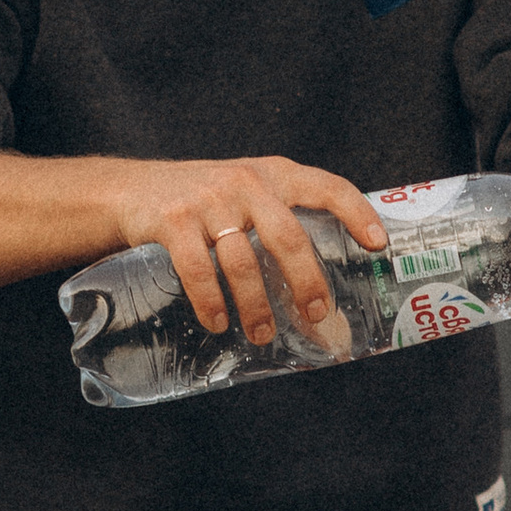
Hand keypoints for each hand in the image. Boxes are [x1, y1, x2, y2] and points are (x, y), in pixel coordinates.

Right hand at [113, 155, 388, 346]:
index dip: (357, 213)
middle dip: (306, 282)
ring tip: (262, 335)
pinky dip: (210, 302)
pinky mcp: (172, 221)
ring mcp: (208, 201)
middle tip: (316, 315)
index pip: (327, 187)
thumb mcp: (247, 195)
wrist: (132, 189)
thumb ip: (280, 223)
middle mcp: (246, 183)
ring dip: (256, 306)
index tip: (378, 245)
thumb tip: (322, 296)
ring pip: (243, 262)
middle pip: (288, 236)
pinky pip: (197, 270)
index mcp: (274, 175)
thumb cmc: (204, 202)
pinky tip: (217, 322)